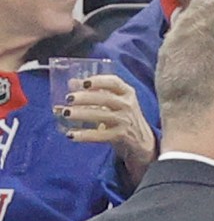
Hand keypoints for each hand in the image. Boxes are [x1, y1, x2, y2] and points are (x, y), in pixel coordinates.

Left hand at [57, 73, 157, 187]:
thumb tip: (71, 83)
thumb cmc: (123, 115)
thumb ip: (96, 91)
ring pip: (101, 116)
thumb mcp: (115, 100)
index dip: (98, 81)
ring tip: (65, 113)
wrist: (141, 139)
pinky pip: (100, 135)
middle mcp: (128, 105)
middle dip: (85, 97)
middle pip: (105, 98)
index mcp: (127, 93)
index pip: (114, 82)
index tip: (83, 83)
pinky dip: (84, 135)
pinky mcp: (121, 136)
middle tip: (68, 98)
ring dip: (82, 114)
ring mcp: (125, 121)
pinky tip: (71, 135)